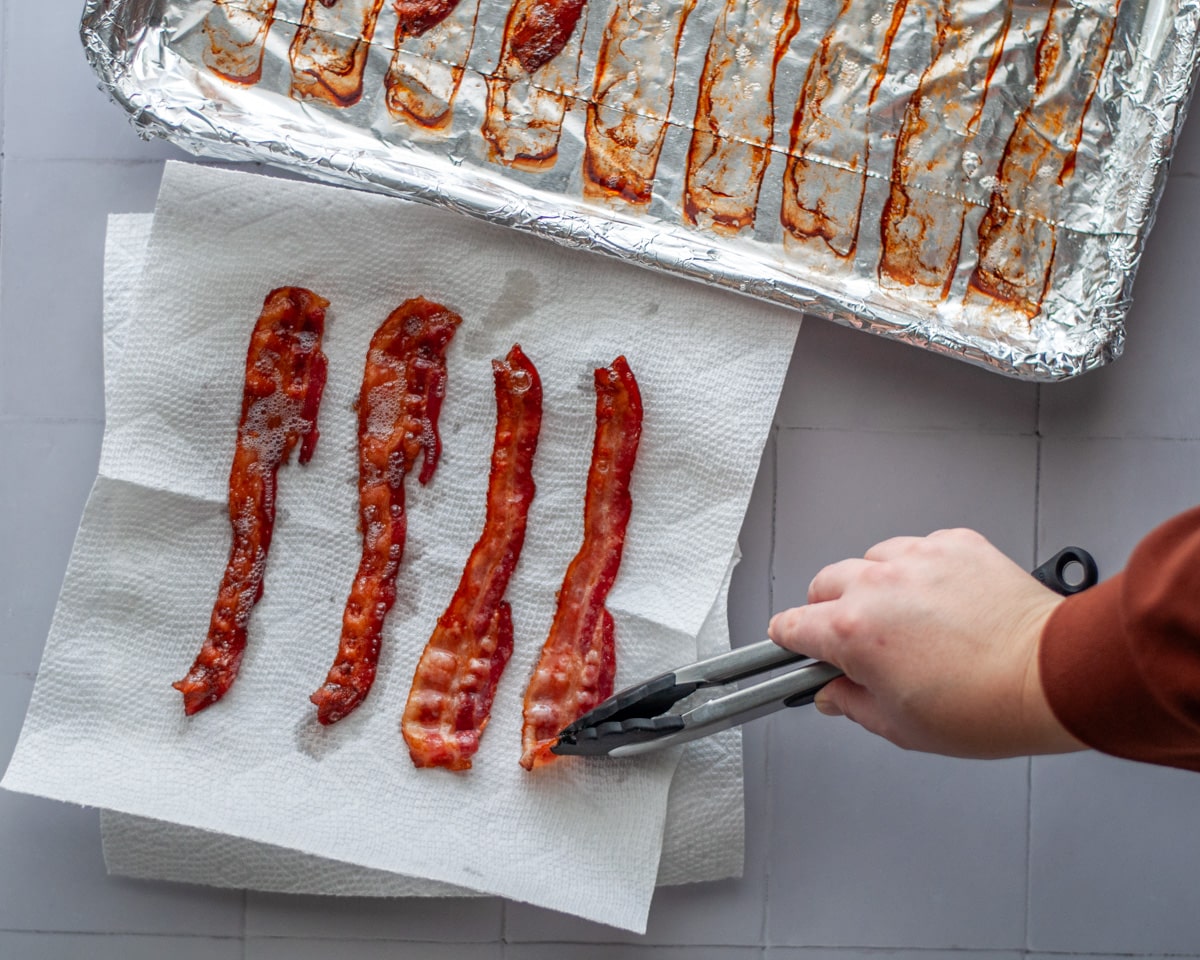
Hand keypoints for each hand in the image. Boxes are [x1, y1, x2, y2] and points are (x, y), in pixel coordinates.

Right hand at [767, 528, 1085, 758]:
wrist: (1053, 675)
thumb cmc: (988, 704)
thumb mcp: (901, 726)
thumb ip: (852, 705)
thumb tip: (835, 694)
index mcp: (853, 630)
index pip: (792, 625)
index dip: (790, 641)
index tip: (795, 645)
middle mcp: (878, 584)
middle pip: (824, 584)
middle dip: (830, 609)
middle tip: (856, 639)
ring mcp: (918, 558)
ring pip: (871, 560)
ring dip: (876, 585)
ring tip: (907, 618)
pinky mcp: (956, 544)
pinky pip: (920, 548)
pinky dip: (921, 570)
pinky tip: (941, 600)